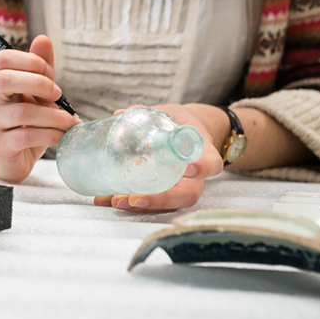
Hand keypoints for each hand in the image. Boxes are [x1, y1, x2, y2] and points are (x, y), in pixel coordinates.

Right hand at [0, 35, 80, 181]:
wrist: (15, 159)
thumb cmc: (27, 122)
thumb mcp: (37, 92)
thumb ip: (40, 67)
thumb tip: (42, 39)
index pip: (2, 59)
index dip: (30, 61)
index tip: (50, 73)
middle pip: (5, 80)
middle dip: (38, 83)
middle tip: (58, 94)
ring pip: (21, 112)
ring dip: (52, 116)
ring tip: (69, 121)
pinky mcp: (1, 147)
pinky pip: (25, 137)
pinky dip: (50, 135)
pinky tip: (62, 136)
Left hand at [95, 103, 224, 211]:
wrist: (188, 134)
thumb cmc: (180, 123)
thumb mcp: (170, 113)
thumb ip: (148, 112)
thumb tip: (121, 113)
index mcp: (203, 152)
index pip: (211, 163)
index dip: (203, 168)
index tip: (188, 168)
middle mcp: (196, 176)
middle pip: (187, 194)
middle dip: (161, 199)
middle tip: (135, 197)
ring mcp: (182, 187)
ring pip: (169, 203)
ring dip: (141, 205)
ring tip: (116, 200)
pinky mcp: (168, 193)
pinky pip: (153, 202)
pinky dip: (130, 203)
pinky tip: (108, 199)